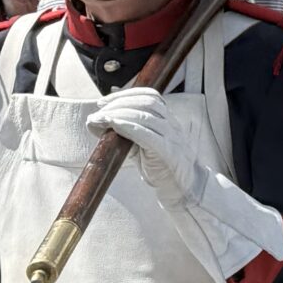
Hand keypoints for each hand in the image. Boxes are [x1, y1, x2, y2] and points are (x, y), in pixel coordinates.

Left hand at [87, 86, 200, 204]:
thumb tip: (105, 117)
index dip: (125, 94)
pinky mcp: (168, 153)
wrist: (185, 188)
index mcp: (168, 120)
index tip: (103, 102)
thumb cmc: (162, 167)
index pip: (150, 96)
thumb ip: (130, 131)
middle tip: (98, 112)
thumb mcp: (145, 145)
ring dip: (118, 114)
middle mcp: (172, 125)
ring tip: (99, 119)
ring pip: (146, 116)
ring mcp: (171, 138)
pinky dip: (129, 127)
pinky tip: (114, 126)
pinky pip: (148, 135)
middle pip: (146, 102)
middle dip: (118, 103)